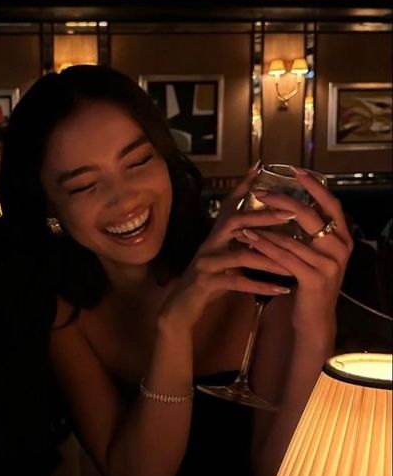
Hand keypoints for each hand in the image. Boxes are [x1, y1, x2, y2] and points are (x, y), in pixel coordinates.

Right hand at [161, 165, 299, 327]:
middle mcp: (209, 244)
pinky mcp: (206, 283)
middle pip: (235, 222)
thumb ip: (238, 242)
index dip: (243, 187)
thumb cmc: (208, 281)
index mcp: (215, 236)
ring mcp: (206, 263)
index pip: (230, 206)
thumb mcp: (222, 256)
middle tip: (290, 214)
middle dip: (263, 217)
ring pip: (241, 255)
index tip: (261, 168)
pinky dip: (261, 286)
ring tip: (293, 265)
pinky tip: (282, 290)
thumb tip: (262, 228)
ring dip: (270, 260)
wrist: (181, 307)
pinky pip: (237, 282)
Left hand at [239, 169, 351, 333]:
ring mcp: (329, 265)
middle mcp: (340, 249)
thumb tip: (292, 204)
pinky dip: (265, 247)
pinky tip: (249, 240)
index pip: (332, 205)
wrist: (315, 319)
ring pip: (292, 238)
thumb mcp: (316, 255)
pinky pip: (285, 258)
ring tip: (245, 217)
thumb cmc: (310, 282)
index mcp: (343, 238)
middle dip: (283, 201)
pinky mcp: (314, 279)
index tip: (297, 170)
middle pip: (311, 216)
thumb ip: (311, 233)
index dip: (316, 186)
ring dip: (265, 227)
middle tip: (261, 192)